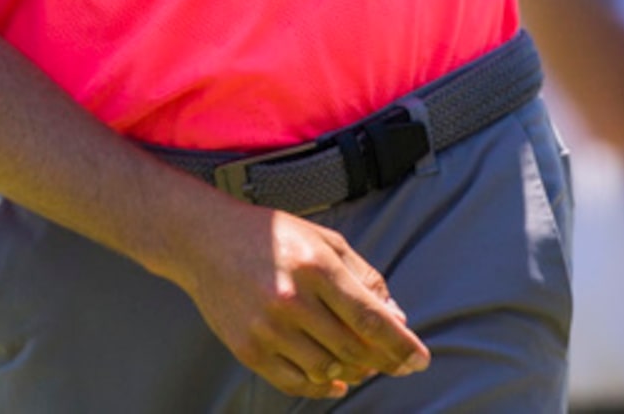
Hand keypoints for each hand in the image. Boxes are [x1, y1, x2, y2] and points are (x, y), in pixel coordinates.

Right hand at [168, 192, 431, 398]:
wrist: (203, 239)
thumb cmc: (271, 236)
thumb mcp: (323, 240)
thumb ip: (364, 276)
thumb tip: (397, 319)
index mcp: (315, 266)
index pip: (370, 319)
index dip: (401, 345)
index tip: (420, 360)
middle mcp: (290, 299)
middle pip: (353, 349)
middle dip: (383, 362)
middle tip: (396, 364)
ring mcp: (266, 328)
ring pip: (328, 370)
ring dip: (354, 372)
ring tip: (362, 364)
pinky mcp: (247, 348)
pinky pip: (295, 382)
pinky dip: (322, 387)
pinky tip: (336, 380)